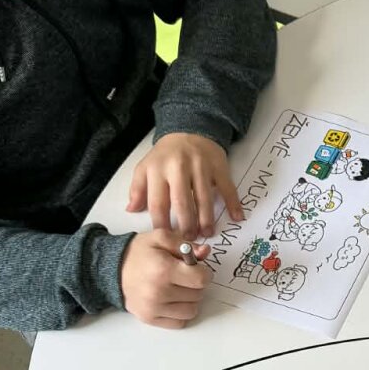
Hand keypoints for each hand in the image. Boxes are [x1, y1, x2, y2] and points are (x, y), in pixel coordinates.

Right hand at [120, 229, 210, 328]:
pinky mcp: (150, 319)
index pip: (202, 279)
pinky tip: (171, 301)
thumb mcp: (161, 238)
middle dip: (194, 284)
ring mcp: (153, 308)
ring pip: (192, 310)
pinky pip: (180, 322)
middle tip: (182, 277)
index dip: (203, 272)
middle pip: (198, 295)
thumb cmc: (138, 253)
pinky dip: (180, 313)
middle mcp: (158, 292)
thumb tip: (205, 252)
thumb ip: (186, 244)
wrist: (111, 269)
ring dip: (189, 300)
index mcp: (163, 269)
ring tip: (177, 288)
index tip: (195, 269)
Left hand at [127, 132, 243, 237]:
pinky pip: (227, 187)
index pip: (158, 202)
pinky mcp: (218, 166)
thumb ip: (138, 189)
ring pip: (204, 197)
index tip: (166, 236)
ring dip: (206, 218)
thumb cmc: (166, 155)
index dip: (161, 222)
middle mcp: (179, 168)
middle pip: (182, 202)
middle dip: (186, 224)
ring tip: (207, 233)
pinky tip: (237, 217)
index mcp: (158, 170)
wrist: (190, 130)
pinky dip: (233, 203)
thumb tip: (131, 210)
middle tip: (188, 239)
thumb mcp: (146, 167)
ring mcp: (200, 166)